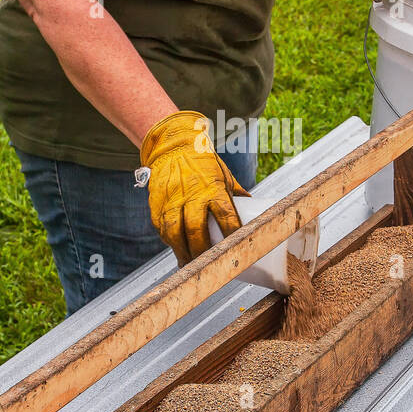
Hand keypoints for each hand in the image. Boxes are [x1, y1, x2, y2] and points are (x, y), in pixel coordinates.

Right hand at [140, 110, 249, 265]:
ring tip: (189, 264)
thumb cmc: (203, 162)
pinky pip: (161, 228)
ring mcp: (171, 200)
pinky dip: (169, 242)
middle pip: (196, 231)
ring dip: (182, 252)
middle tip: (207, 265)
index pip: (226, 217)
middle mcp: (191, 195)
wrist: (173, 146)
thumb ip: (236, 195)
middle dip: (202, 252)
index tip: (235, 250)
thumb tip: (256, 209)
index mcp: (213, 189)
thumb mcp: (224, 176)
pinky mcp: (156, 203)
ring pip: (174, 233)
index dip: (231, 236)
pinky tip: (177, 249)